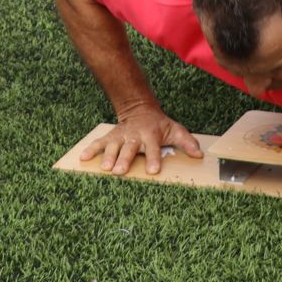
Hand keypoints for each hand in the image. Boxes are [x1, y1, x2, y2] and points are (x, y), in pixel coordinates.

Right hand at [78, 103, 202, 175]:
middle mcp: (135, 136)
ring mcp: (121, 136)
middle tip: (120, 171)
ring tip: (105, 168)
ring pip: (114, 146)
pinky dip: (91, 149)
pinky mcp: (111, 137)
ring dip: (108, 157)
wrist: (140, 109)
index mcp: (152, 135)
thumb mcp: (175, 130)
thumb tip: (199, 154)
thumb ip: (187, 142)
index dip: (153, 159)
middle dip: (125, 159)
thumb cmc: (159, 125)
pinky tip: (83, 158)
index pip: (154, 148)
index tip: (152, 171)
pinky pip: (99, 143)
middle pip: (130, 148)